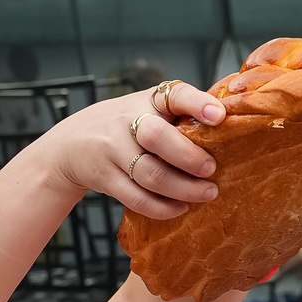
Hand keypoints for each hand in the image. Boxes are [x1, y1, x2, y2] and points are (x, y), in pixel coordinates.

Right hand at [52, 83, 225, 221]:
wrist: (71, 144)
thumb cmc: (125, 126)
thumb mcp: (146, 108)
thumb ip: (179, 115)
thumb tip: (230, 131)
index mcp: (147, 100)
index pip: (174, 94)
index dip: (197, 103)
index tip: (219, 116)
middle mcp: (126, 120)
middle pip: (156, 137)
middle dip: (189, 157)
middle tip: (212, 170)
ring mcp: (112, 149)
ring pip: (150, 173)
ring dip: (182, 188)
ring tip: (207, 194)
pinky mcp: (105, 177)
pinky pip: (135, 197)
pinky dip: (161, 207)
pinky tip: (180, 208)